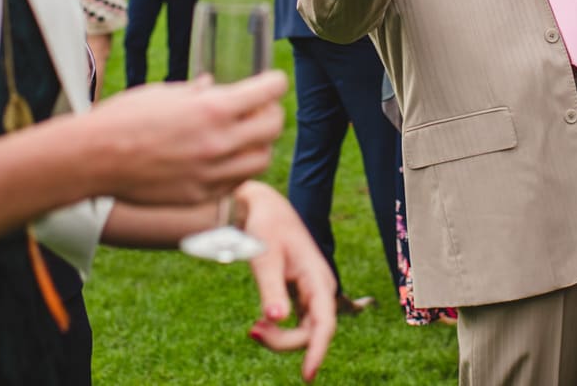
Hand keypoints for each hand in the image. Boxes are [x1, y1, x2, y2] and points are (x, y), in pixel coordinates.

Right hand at [72, 72, 286, 205]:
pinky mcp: (200, 195)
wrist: (94, 158)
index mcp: (213, 108)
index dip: (274, 83)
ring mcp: (212, 173)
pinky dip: (238, 169)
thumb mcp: (164, 93)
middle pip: (273, 126)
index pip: (269, 91)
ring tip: (244, 137)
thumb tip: (213, 86)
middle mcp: (219, 141)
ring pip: (261, 159)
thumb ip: (196, 92)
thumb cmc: (124, 118)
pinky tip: (224, 159)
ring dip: (259, 144)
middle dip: (272, 113)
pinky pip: (236, 182)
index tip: (272, 82)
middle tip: (260, 109)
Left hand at [238, 181, 336, 380]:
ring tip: (253, 329)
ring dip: (281, 337)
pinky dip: (278, 329)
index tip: (306, 376)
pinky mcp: (301, 294)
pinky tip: (259, 326)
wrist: (263, 207)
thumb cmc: (264, 228)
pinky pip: (297, 322)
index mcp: (318, 279)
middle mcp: (320, 289)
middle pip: (312, 332)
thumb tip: (277, 320)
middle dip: (284, 341)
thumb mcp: (264, 258)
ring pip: (304, 330)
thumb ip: (271, 289)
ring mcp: (312, 292)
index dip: (317, 352)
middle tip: (252, 331)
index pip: (324, 324)